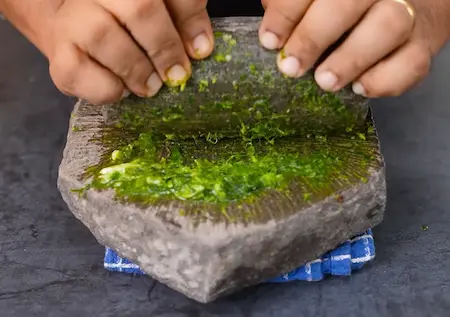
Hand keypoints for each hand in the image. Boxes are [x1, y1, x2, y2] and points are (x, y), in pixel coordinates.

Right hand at [46, 0, 212, 103]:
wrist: (77, 30)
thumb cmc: (127, 23)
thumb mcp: (160, 12)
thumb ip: (182, 20)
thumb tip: (201, 47)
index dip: (189, 19)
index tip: (201, 51)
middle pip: (139, 8)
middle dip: (165, 47)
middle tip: (176, 74)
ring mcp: (72, 19)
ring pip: (104, 37)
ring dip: (137, 70)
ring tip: (151, 86)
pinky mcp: (59, 55)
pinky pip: (80, 73)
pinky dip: (108, 89)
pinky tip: (122, 90)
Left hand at [259, 0, 449, 96]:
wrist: (415, 0)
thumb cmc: (354, 2)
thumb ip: (297, 3)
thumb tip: (272, 19)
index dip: (287, 11)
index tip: (270, 40)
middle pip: (349, 2)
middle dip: (314, 36)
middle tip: (291, 66)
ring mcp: (411, 11)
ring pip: (388, 27)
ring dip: (350, 58)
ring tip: (324, 81)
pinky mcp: (426, 42)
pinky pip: (412, 63)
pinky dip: (385, 80)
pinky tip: (361, 87)